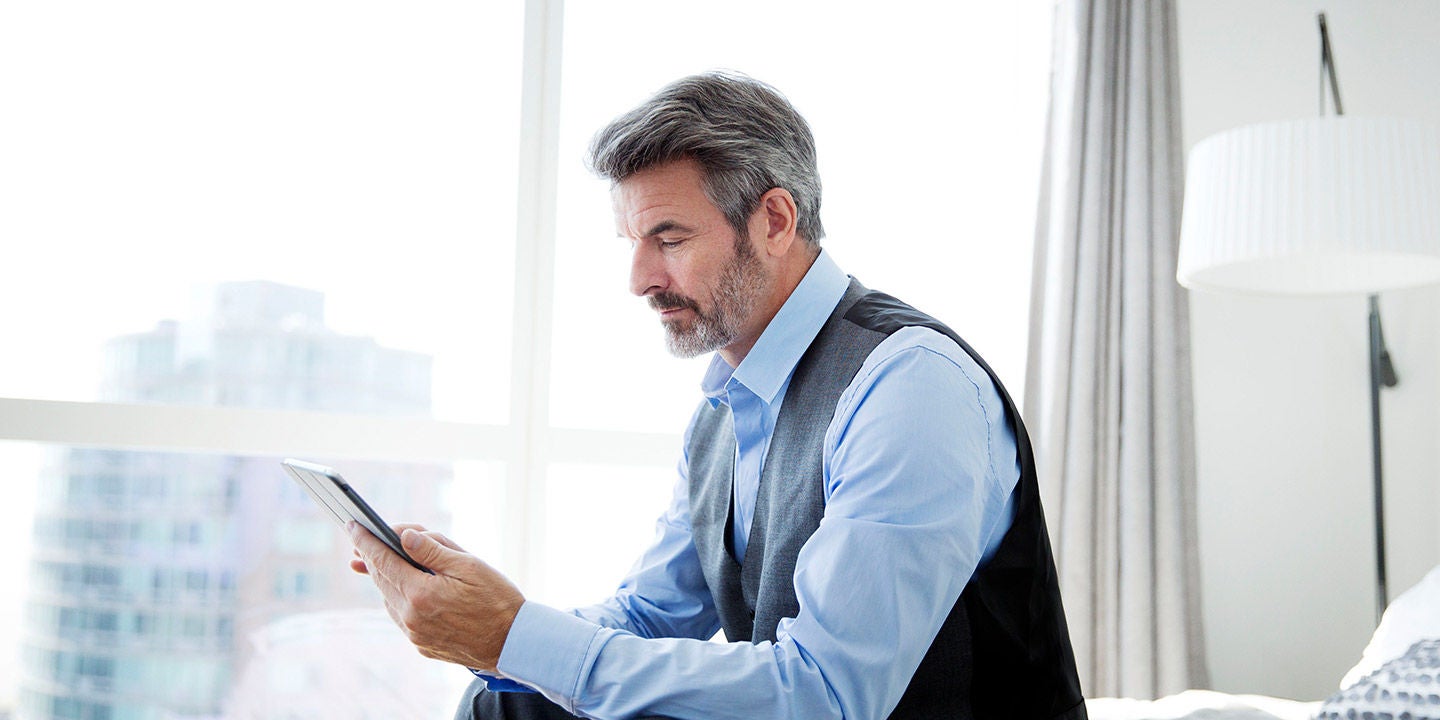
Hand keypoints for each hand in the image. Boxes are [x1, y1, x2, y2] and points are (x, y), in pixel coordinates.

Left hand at [347, 522, 524, 671]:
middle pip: (382, 579)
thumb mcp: (468, 564)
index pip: (382, 560)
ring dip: (388, 578)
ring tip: (388, 561)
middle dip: (373, 557)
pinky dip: (400, 598)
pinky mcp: (421, 645)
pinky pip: (401, 616)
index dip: (365, 541)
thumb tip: (403, 536)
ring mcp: (415, 634)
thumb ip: (432, 549)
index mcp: (421, 592)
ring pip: (389, 599)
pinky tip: (409, 587)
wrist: (513, 642)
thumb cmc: (496, 599)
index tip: (353, 526)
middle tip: (365, 539)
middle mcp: (411, 617)